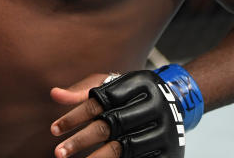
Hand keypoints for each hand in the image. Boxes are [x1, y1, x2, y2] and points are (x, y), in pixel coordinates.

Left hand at [50, 71, 185, 157]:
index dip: (74, 116)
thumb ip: (84, 91)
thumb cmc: (135, 93)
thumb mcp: (112, 85)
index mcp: (140, 82)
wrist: (179, 103)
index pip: (99, 101)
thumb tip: (54, 94)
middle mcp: (155, 104)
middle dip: (81, 141)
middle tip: (59, 152)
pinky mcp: (170, 150)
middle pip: (110, 125)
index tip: (54, 129)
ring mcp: (165, 128)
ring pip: (123, 147)